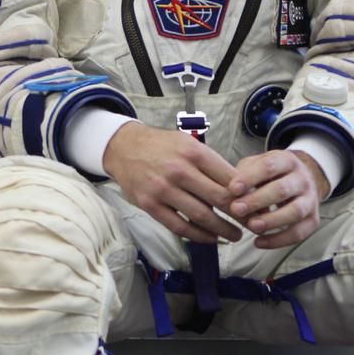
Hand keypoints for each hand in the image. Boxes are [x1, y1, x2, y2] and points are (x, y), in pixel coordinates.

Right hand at [102, 122, 240, 242]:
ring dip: (224, 230)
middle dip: (242, 216)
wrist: (122, 147)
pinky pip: (180, 226)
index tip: (259, 207)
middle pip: (220, 199)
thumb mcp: (187, 144)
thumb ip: (211, 165)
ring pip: (202, 216)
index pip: (230, 179)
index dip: (249, 196)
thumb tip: (241, 190)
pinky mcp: (150, 204)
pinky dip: (199, 235)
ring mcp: (163, 189)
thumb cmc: (161, 146)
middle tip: (253, 225)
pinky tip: (211, 237)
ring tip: (235, 235)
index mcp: (193, 152)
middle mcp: (179, 170)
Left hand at [228, 150, 328, 248]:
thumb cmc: (270, 173)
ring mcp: (310, 199)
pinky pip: (299, 233)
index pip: (268, 166)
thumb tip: (228, 192)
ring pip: (295, 212)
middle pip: (282, 190)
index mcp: (286, 161)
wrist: (300, 178)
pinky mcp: (313, 219)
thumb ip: (243, 174)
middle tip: (236, 209)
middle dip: (257, 201)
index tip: (232, 189)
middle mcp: (302, 179)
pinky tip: (259, 242)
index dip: (249, 178)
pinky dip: (279, 240)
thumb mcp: (256, 164)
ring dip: (271, 221)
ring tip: (251, 227)